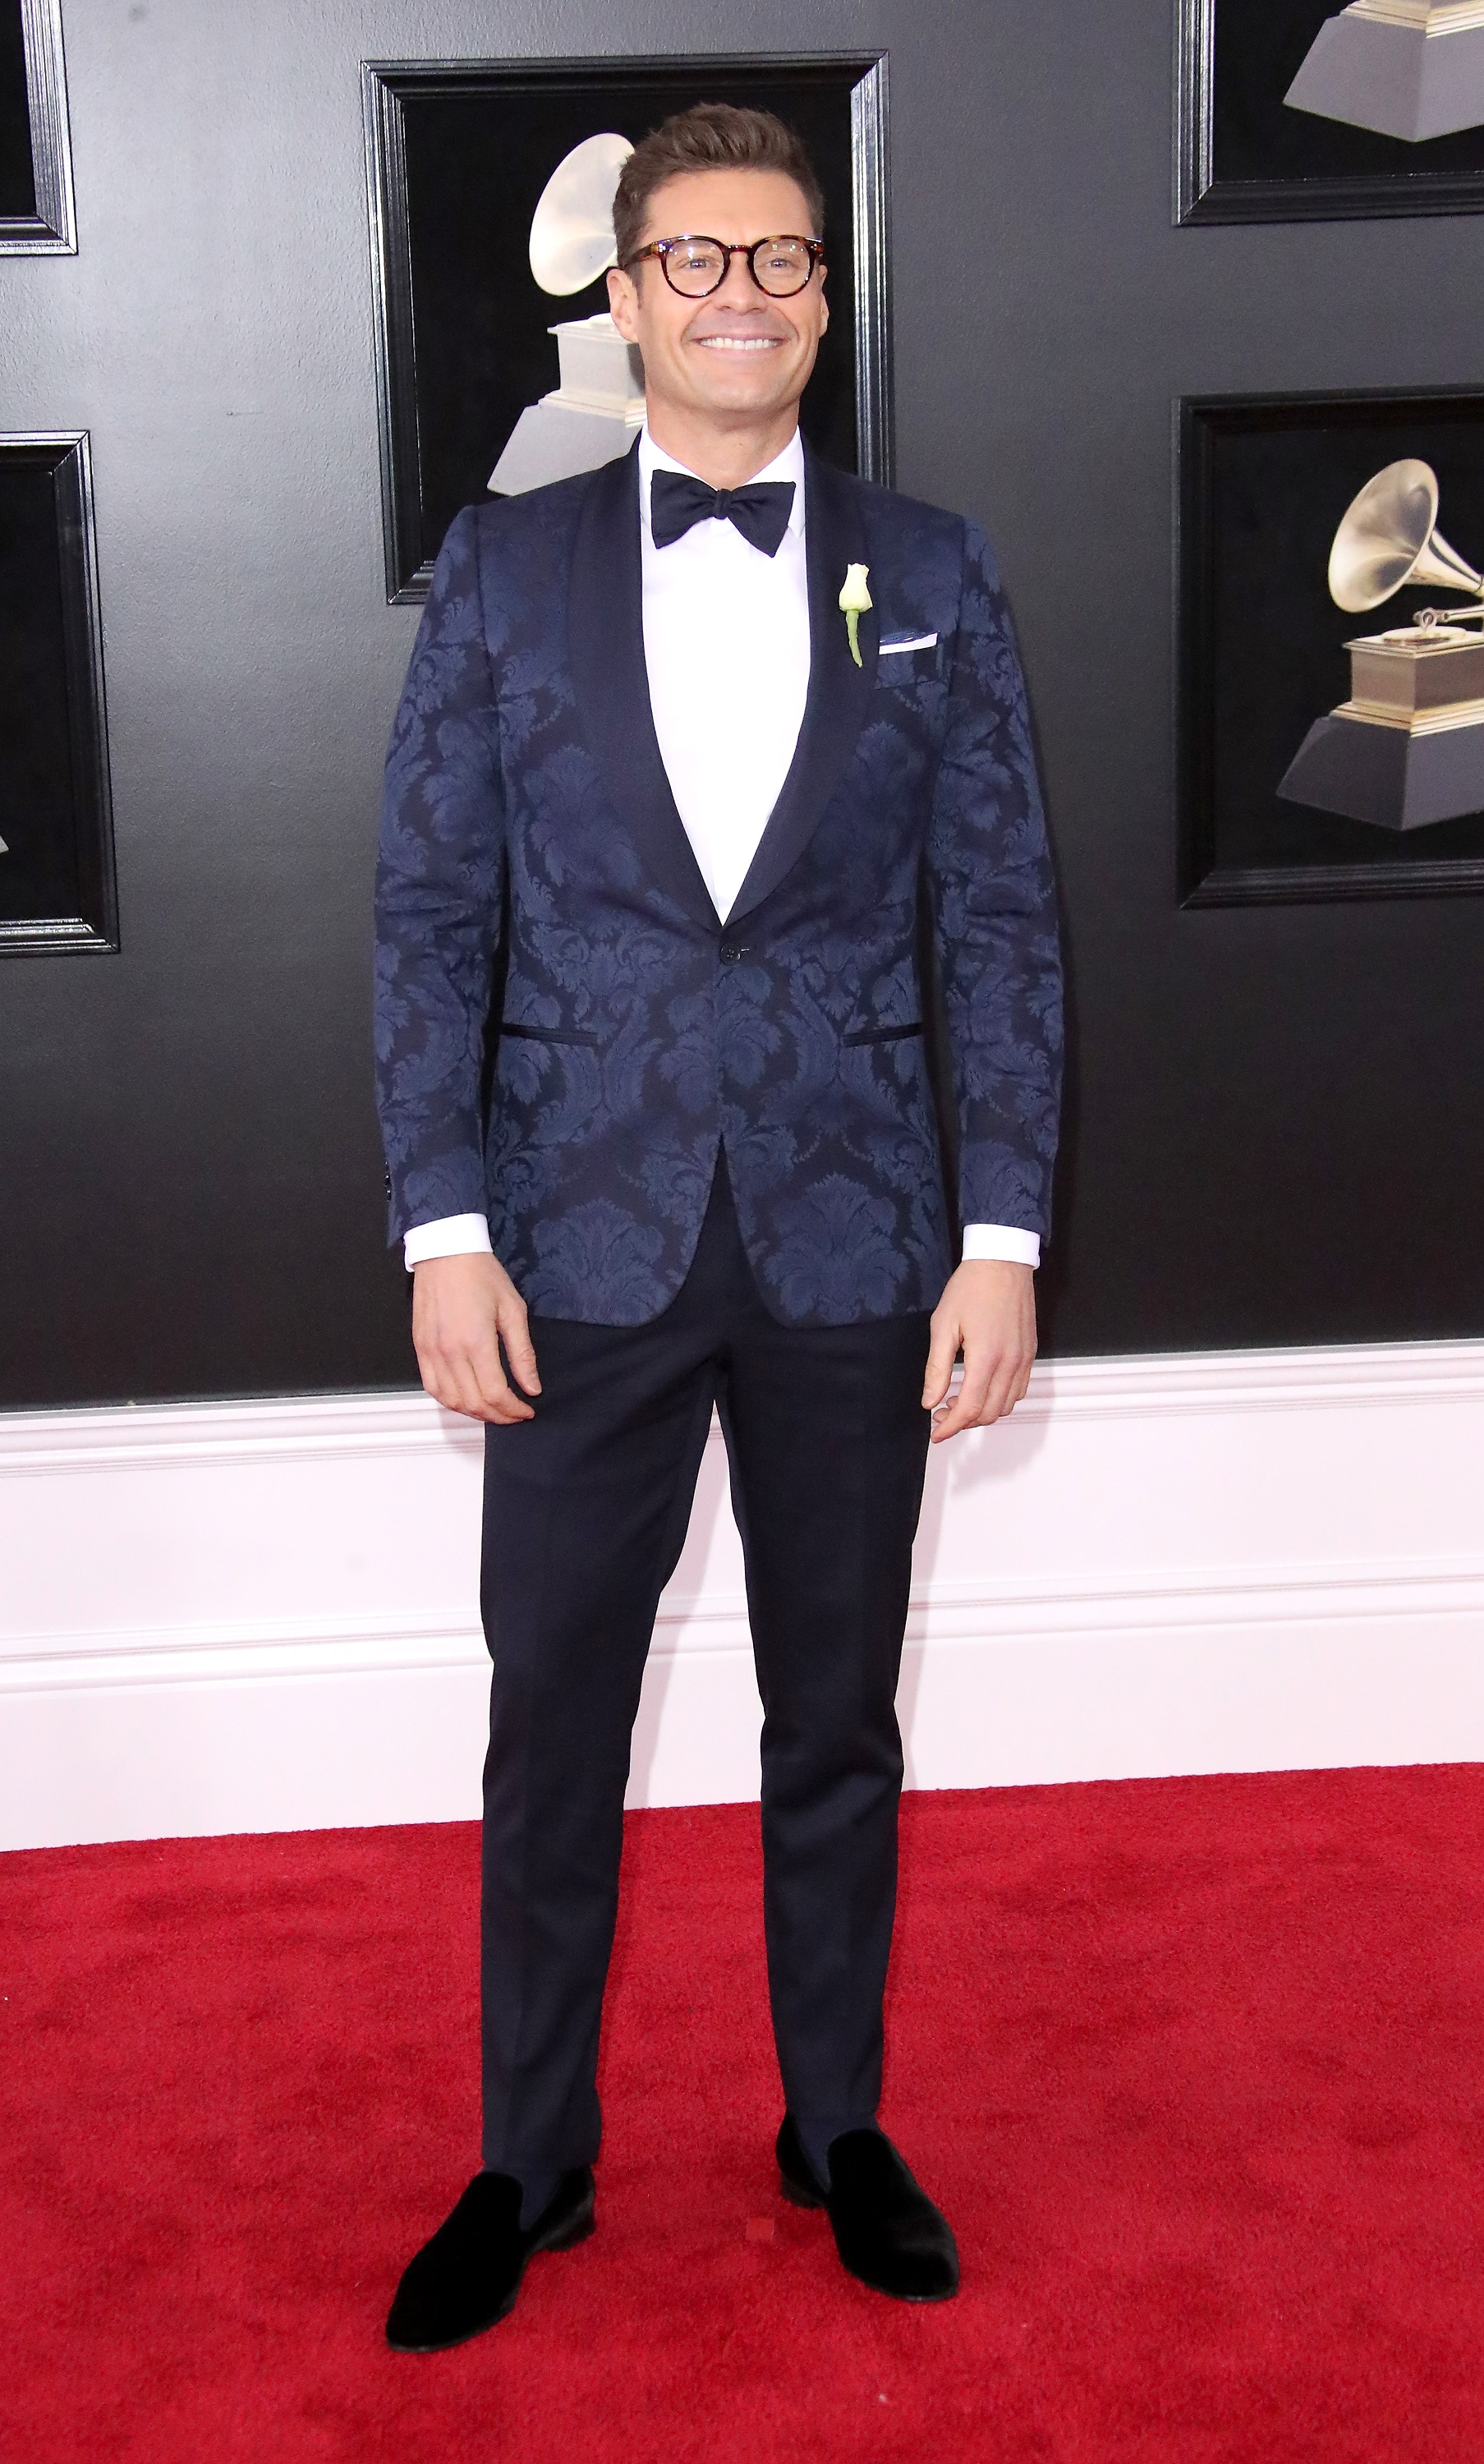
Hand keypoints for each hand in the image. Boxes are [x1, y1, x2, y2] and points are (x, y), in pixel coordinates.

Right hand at [411, 1252, 539, 1423]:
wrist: (446, 1251)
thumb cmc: (481, 1275)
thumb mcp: (513, 1310)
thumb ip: (522, 1353)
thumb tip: (532, 1387)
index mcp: (476, 1342)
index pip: (495, 1394)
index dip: (513, 1410)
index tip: (527, 1410)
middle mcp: (449, 1352)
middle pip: (473, 1403)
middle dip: (498, 1416)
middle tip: (514, 1414)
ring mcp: (430, 1351)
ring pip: (450, 1401)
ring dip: (474, 1413)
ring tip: (493, 1410)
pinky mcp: (419, 1347)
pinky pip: (432, 1387)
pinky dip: (450, 1400)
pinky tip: (466, 1398)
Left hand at [922, 1260, 1036, 1443]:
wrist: (1002, 1262)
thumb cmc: (972, 1287)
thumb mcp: (943, 1325)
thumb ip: (936, 1368)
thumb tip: (929, 1400)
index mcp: (986, 1357)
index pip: (969, 1409)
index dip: (950, 1427)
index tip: (935, 1433)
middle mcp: (1010, 1363)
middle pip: (989, 1413)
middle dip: (963, 1422)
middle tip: (941, 1415)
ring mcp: (1024, 1360)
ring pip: (1005, 1406)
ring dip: (982, 1412)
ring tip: (958, 1401)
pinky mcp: (1030, 1354)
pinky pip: (1018, 1390)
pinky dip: (999, 1400)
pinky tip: (980, 1388)